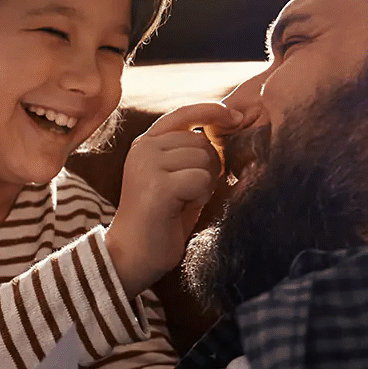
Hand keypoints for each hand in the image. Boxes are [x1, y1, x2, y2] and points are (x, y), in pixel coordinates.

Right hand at [104, 102, 241, 296]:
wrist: (131, 257)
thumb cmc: (161, 221)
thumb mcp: (177, 178)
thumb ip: (193, 154)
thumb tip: (228, 129)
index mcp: (146, 144)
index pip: (184, 113)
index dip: (213, 112)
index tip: (235, 117)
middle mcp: (143, 148)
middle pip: (201, 141)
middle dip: (208, 167)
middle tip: (190, 193)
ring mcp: (147, 165)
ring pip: (204, 159)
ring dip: (204, 184)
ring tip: (182, 202)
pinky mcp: (157, 185)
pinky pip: (201, 179)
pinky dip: (200, 197)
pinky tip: (181, 209)